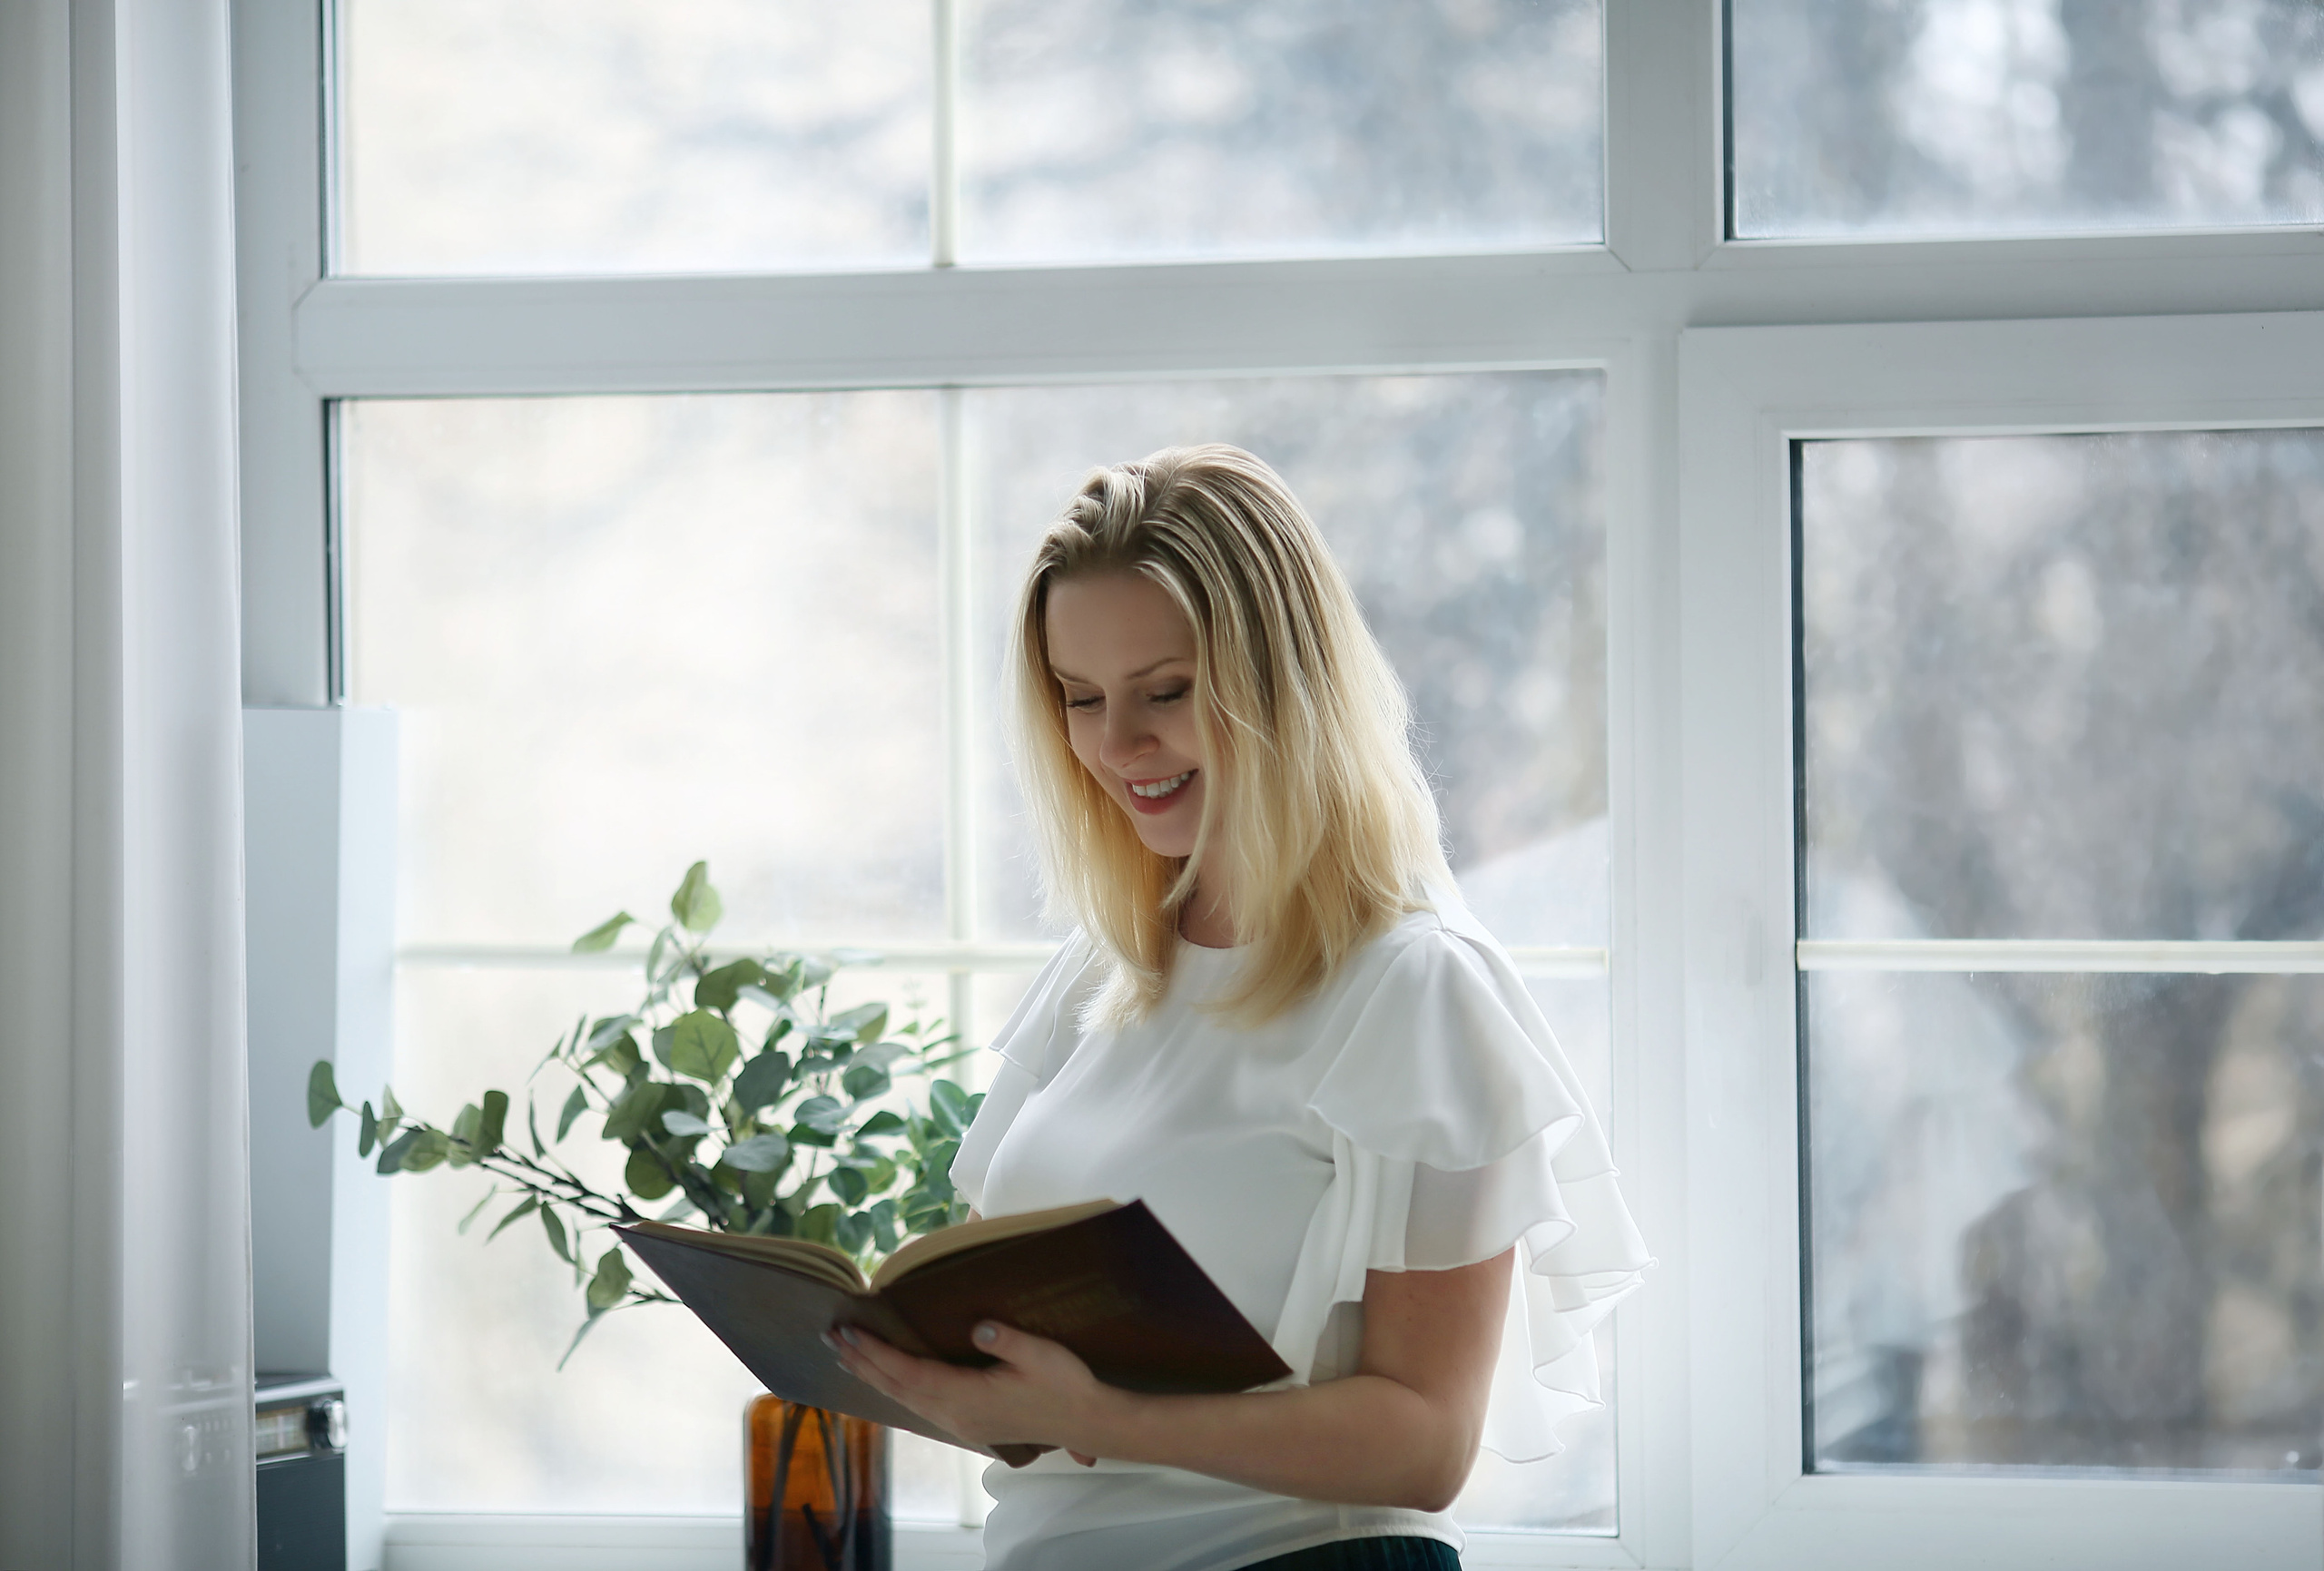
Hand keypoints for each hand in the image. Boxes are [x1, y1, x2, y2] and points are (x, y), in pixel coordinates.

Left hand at [825, 1321, 1121, 1464]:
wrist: (1087, 1422)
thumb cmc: (1066, 1385)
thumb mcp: (1041, 1355)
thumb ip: (1007, 1339)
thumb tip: (978, 1325)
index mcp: (966, 1397)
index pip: (908, 1372)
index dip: (876, 1351)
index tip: (849, 1331)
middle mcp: (955, 1413)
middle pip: (897, 1387)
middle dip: (862, 1362)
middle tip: (831, 1338)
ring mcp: (961, 1421)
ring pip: (905, 1398)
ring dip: (874, 1375)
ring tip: (848, 1354)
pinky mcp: (969, 1422)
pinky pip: (919, 1404)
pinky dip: (896, 1386)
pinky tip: (890, 1378)